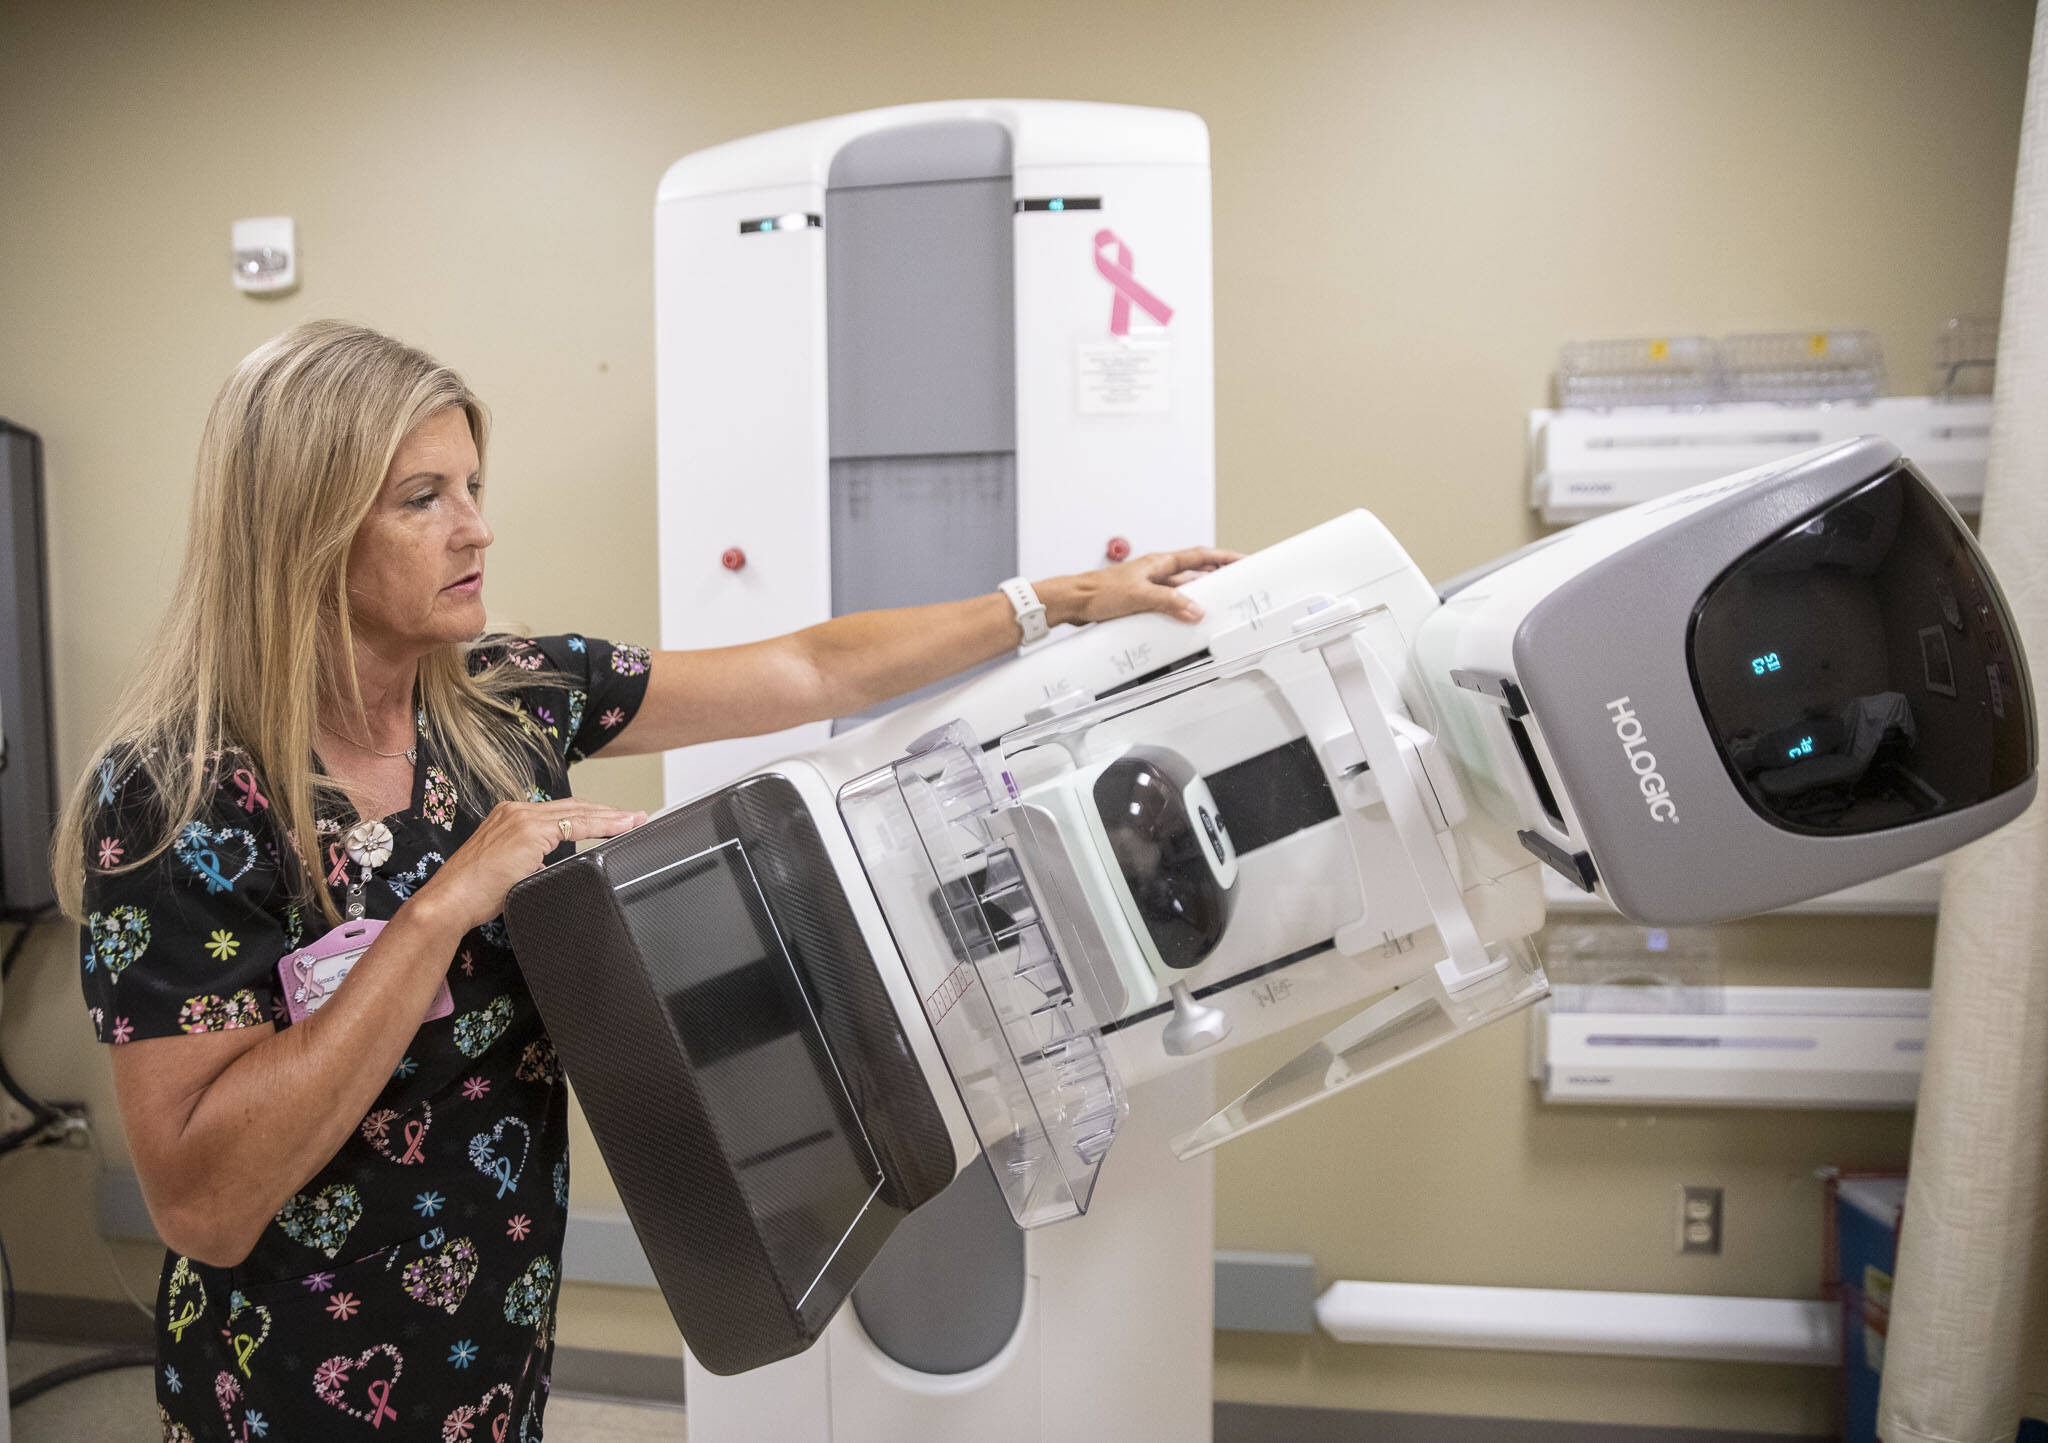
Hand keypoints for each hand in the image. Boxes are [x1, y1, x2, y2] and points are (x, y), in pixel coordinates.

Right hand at [413, 799, 647, 933]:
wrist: (449, 901)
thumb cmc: (474, 893)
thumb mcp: (511, 869)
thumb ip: (533, 861)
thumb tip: (552, 867)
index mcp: (510, 816)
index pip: (561, 811)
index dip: (592, 814)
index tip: (615, 820)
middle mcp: (516, 810)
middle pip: (574, 806)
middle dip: (608, 811)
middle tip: (635, 816)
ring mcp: (522, 818)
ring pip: (578, 812)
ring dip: (610, 817)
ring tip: (634, 821)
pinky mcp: (528, 831)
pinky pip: (575, 825)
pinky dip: (601, 826)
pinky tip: (619, 829)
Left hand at [1038, 546, 1241, 626]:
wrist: (1073, 602)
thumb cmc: (1097, 591)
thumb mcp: (1140, 596)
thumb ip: (1169, 602)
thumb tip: (1195, 609)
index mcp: (1159, 563)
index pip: (1200, 556)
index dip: (1223, 557)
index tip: (1242, 560)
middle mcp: (1156, 572)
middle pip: (1194, 573)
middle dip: (1216, 578)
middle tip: (1235, 586)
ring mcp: (1149, 587)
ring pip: (1181, 591)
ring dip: (1197, 598)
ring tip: (1214, 607)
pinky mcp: (1140, 601)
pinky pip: (1168, 604)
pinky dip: (1179, 611)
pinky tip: (1182, 621)